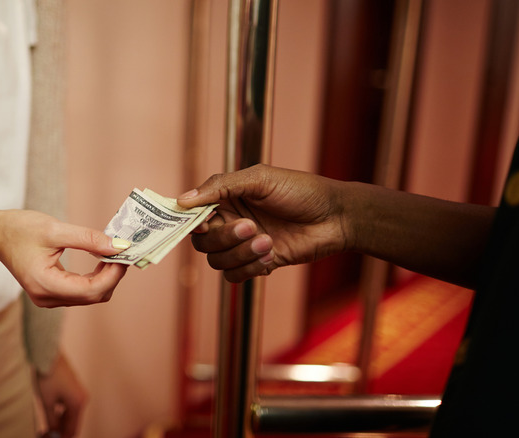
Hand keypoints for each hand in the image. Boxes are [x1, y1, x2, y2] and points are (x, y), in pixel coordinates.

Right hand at [0, 210, 128, 306]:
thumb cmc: (19, 229)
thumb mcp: (55, 229)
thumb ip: (88, 239)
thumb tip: (118, 246)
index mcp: (45, 285)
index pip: (91, 290)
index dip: (113, 274)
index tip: (126, 254)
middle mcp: (47, 298)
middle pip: (94, 296)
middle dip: (113, 276)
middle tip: (123, 251)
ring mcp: (49, 298)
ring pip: (90, 295)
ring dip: (106, 277)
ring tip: (113, 253)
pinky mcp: (51, 292)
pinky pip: (81, 291)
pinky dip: (95, 277)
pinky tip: (100, 259)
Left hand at [34, 353, 86, 437]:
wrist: (48, 356)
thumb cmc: (48, 377)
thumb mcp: (47, 402)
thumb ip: (51, 420)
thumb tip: (52, 433)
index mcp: (78, 403)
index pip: (72, 429)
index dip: (61, 437)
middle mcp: (82, 398)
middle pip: (72, 422)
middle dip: (60, 430)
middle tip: (46, 434)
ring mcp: (79, 392)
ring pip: (70, 414)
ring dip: (59, 421)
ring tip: (45, 426)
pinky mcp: (73, 387)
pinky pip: (69, 405)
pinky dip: (61, 411)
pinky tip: (50, 412)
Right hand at [177, 164, 347, 282]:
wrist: (336, 217)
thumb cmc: (301, 191)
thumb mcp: (259, 179)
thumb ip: (220, 187)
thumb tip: (182, 200)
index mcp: (226, 199)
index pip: (194, 216)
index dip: (192, 223)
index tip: (202, 225)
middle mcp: (230, 222)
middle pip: (203, 242)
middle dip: (224, 238)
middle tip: (251, 227)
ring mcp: (243, 245)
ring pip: (217, 262)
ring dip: (241, 254)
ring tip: (268, 241)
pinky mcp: (257, 264)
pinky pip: (235, 276)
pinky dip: (250, 268)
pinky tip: (272, 255)